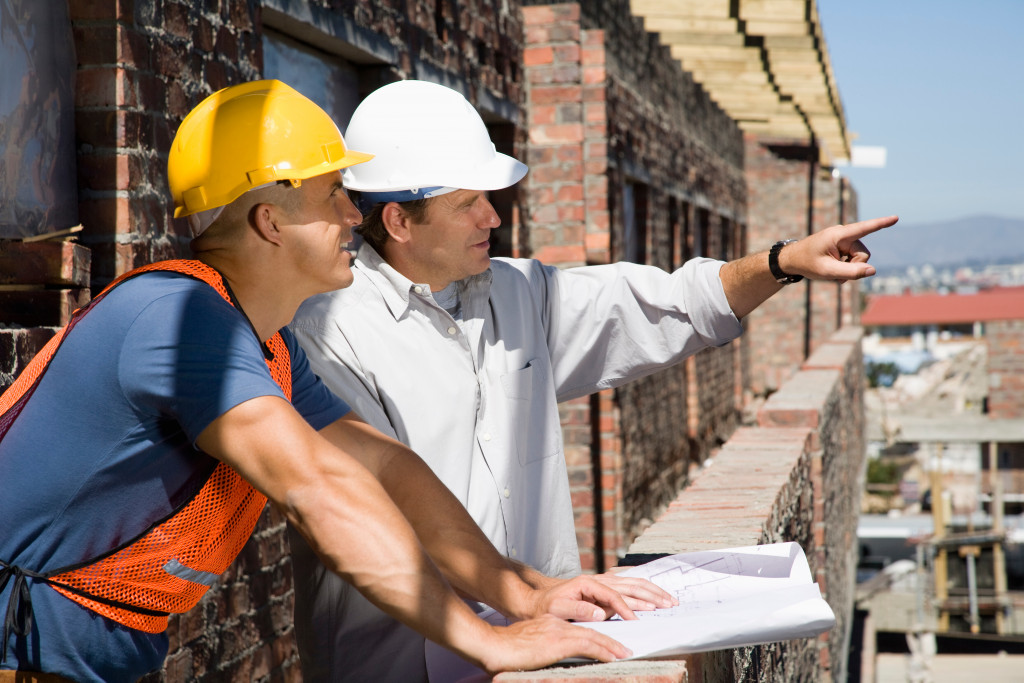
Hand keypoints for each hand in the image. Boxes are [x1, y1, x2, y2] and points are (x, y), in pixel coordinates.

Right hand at [477, 615, 630, 674]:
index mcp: (551, 625)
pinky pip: (587, 645)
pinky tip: (612, 657)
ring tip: (624, 654)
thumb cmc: (506, 649)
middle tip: (625, 650)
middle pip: (591, 631)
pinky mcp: (558, 642)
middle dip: (610, 641)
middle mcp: (558, 625)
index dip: (597, 637)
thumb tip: (551, 657)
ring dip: (611, 646)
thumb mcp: (530, 645)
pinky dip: (602, 651)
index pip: (580, 630)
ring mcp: (559, 632)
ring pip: (593, 637)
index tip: (609, 646)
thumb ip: (544, 648)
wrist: (494, 645)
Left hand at [525, 574, 675, 622]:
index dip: (627, 609)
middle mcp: (599, 579)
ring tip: (668, 599)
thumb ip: (579, 609)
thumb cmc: (548, 605)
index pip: (614, 597)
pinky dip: (643, 586)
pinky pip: (628, 584)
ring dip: (652, 591)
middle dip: (651, 596)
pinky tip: (652, 588)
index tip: (637, 622)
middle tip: (668, 605)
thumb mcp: (558, 608)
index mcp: (588, 583)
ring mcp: (603, 581)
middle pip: (630, 586)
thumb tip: (601, 612)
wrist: (540, 598)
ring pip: (633, 584)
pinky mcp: (605, 586)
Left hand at [780, 215, 897, 281]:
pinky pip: (853, 261)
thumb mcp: (827, 271)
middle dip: (854, 268)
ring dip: (848, 270)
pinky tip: (833, 270)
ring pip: (860, 260)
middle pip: (863, 255)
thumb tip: (873, 270)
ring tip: (832, 272)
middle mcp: (843, 235)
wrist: (792, 260)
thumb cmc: (807, 263)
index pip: (864, 228)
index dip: (881, 223)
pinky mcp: (843, 247)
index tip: (896, 217)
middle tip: (835, 275)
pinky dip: (845, 269)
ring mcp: (844, 241)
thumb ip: (850, 272)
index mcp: (838, 235)